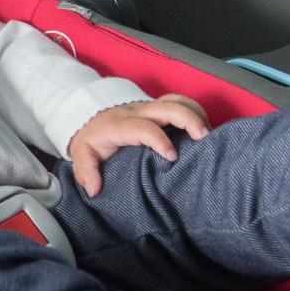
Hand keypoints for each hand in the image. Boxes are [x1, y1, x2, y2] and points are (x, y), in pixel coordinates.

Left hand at [67, 94, 211, 196]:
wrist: (88, 115)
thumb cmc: (91, 137)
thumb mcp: (81, 154)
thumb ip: (85, 172)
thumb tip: (94, 189)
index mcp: (120, 124)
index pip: (143, 128)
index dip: (159, 140)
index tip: (172, 156)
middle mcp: (137, 111)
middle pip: (167, 107)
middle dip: (188, 119)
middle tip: (203, 137)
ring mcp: (149, 107)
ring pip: (176, 100)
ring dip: (195, 113)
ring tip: (208, 133)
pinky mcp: (157, 107)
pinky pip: (179, 102)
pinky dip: (195, 111)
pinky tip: (204, 128)